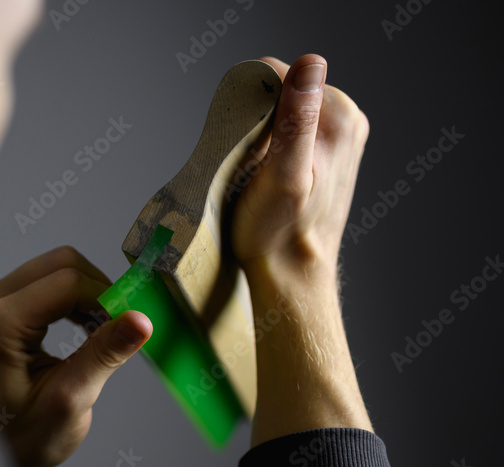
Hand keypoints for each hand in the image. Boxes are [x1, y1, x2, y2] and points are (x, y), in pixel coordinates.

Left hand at [0, 246, 151, 466]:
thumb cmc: (24, 437)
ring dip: (89, 294)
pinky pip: (48, 281)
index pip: (69, 283)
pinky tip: (87, 330)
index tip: (133, 328)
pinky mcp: (1, 304)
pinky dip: (75, 299)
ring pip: (58, 268)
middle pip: (63, 264)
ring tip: (103, 335)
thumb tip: (142, 319)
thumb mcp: (71, 400)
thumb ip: (104, 354)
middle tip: (120, 330)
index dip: (108, 298)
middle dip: (100, 291)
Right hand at [232, 54, 369, 284]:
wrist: (291, 273)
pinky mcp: (327, 150)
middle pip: (282, 91)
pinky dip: (269, 146)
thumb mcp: (284, 174)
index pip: (279, 75)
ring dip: (260, 135)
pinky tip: (268, 175)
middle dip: (256, 121)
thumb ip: (297, 119)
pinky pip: (288, 129)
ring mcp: (339, 134)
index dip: (249, 106)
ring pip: (282, 111)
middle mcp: (347, 119)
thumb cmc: (279, 233)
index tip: (249, 149)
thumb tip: (310, 64)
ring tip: (260, 173)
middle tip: (254, 166)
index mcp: (340, 116)